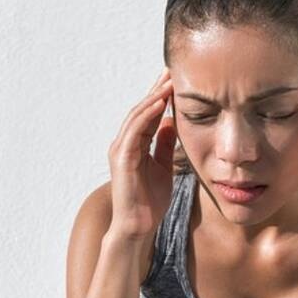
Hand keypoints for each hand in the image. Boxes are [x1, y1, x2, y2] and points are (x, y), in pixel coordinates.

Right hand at [106, 67, 177, 240]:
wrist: (138, 227)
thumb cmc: (149, 202)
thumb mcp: (164, 168)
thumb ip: (165, 145)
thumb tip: (173, 122)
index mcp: (135, 145)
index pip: (149, 114)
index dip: (161, 96)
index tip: (176, 79)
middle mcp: (125, 144)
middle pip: (141, 109)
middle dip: (156, 89)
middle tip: (171, 69)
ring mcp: (121, 150)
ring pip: (136, 116)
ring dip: (153, 97)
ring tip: (168, 80)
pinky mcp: (122, 159)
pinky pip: (134, 131)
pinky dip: (147, 115)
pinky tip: (161, 103)